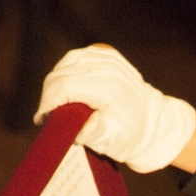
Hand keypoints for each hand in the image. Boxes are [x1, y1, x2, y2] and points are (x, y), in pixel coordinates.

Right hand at [35, 45, 195, 172]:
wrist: (154, 122)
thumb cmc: (131, 136)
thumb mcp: (112, 141)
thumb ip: (91, 134)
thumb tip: (72, 128)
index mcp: (108, 87)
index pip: (64, 87)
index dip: (47, 103)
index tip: (41, 119)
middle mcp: (108, 67)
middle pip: (61, 74)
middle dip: (49, 95)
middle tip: (47, 115)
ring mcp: (108, 57)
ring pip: (66, 63)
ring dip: (57, 82)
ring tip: (56, 103)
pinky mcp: (107, 53)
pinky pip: (77, 57)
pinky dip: (68, 71)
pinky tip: (69, 87)